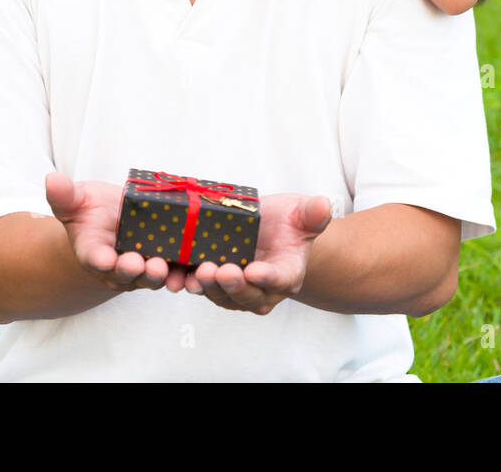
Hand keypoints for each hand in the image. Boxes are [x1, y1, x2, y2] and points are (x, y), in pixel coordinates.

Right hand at [44, 172, 185, 294]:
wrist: (112, 224)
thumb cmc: (90, 213)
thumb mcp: (76, 201)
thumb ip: (65, 195)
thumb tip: (51, 178)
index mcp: (93, 253)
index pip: (94, 258)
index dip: (100, 260)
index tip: (104, 259)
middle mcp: (117, 267)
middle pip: (126, 273)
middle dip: (135, 271)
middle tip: (143, 265)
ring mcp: (143, 269)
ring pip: (153, 277)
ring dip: (163, 276)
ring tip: (170, 271)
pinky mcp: (167, 265)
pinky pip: (178, 273)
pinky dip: (187, 274)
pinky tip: (200, 270)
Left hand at [183, 193, 333, 314]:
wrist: (271, 232)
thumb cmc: (289, 224)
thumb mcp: (304, 213)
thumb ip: (313, 213)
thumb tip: (324, 205)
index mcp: (287, 274)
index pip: (280, 279)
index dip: (267, 278)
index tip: (255, 271)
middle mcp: (262, 289)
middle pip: (247, 294)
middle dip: (232, 285)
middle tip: (220, 270)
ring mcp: (236, 289)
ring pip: (221, 294)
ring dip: (208, 287)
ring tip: (197, 273)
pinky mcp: (214, 283)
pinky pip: (200, 287)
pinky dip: (187, 283)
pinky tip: (177, 275)